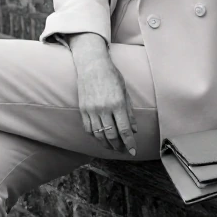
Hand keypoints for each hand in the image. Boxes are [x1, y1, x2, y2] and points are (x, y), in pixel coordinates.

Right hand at [68, 35, 138, 156]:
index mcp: (117, 104)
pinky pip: (88, 129)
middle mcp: (104, 109)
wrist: (92, 65)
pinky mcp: (83, 109)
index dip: (129, 143)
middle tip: (124, 151)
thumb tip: (134, 130)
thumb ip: (129, 112)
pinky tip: (101, 139)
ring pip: (99, 135)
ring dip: (107, 145)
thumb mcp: (125, 92)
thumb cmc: (111, 76)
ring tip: (113, 148)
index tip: (133, 152)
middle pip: (111, 135)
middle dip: (119, 147)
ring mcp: (92, 110)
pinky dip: (95, 137)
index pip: (124, 130)